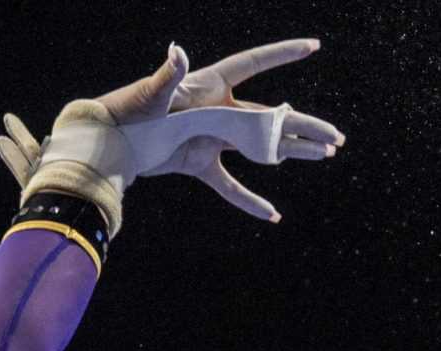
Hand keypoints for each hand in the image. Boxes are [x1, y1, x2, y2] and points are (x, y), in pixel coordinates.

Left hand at [0, 39, 342, 224]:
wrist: (103, 143)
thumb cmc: (124, 111)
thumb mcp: (148, 94)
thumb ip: (167, 75)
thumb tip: (177, 51)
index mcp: (208, 86)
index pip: (252, 64)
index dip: (282, 54)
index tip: (313, 46)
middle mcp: (216, 109)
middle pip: (270, 116)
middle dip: (304, 126)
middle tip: (338, 137)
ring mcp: (210, 137)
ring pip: (259, 147)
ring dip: (290, 153)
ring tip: (325, 156)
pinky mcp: (198, 162)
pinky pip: (228, 184)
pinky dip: (247, 200)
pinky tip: (272, 215)